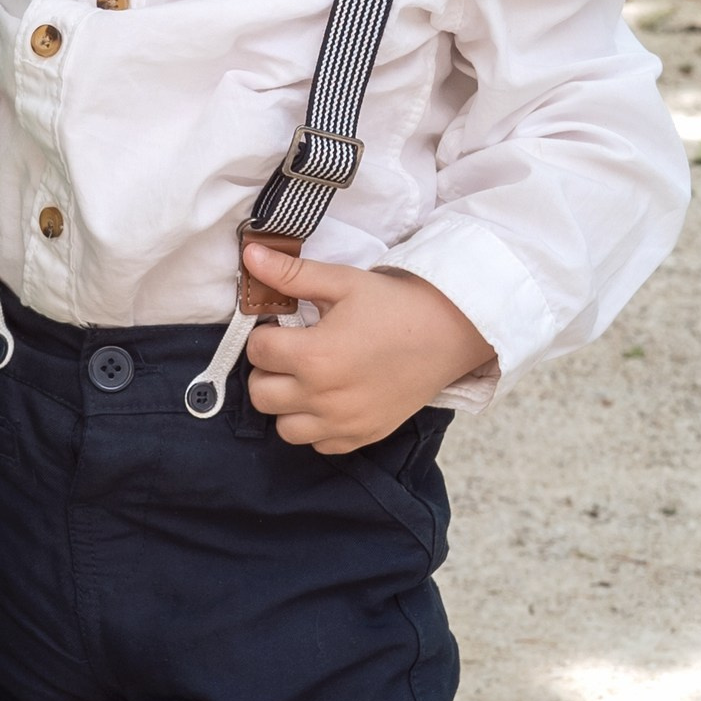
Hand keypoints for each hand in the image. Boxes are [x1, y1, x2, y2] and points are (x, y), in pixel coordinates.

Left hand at [241, 237, 493, 452]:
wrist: (450, 333)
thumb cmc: (396, 305)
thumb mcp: (344, 282)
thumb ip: (292, 273)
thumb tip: (250, 256)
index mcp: (315, 356)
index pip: (256, 352)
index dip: (266, 334)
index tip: (285, 327)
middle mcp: (324, 397)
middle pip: (261, 394)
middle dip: (269, 370)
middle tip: (294, 351)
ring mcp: (343, 423)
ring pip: (284, 428)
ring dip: (288, 404)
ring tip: (309, 379)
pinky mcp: (362, 436)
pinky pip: (319, 445)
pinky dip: (317, 426)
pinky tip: (331, 399)